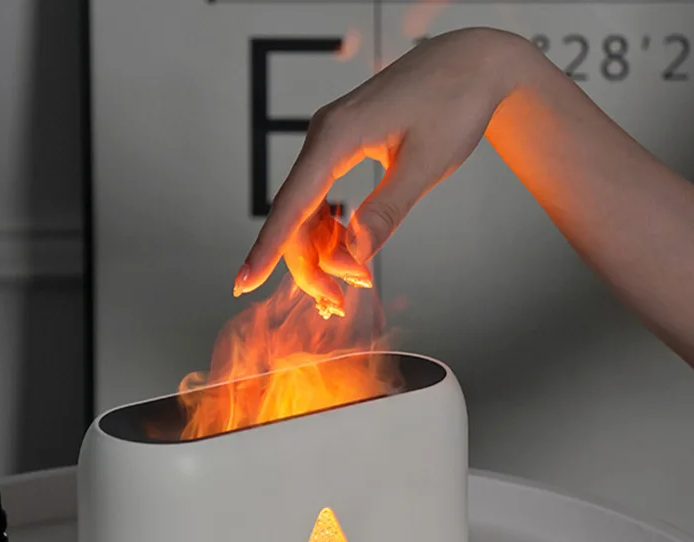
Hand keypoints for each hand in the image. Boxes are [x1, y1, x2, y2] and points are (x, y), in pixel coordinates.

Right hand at [233, 27, 521, 316]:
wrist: (471, 64)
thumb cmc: (454, 102)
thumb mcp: (426, 165)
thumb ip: (385, 211)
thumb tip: (353, 256)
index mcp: (337, 136)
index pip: (291, 204)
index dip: (267, 248)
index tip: (244, 281)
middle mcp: (323, 136)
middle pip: (294, 215)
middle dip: (309, 264)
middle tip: (336, 303)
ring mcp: (328, 141)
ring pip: (305, 210)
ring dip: (320, 251)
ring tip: (349, 282)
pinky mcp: (340, 147)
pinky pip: (320, 197)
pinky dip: (330, 230)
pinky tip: (347, 247)